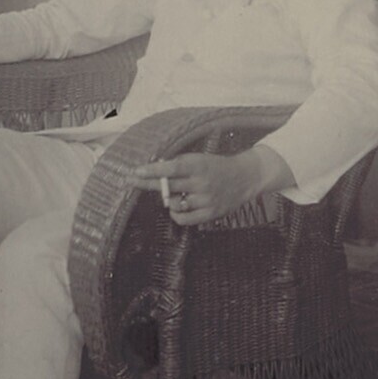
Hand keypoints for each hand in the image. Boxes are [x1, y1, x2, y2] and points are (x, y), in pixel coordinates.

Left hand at [133, 146, 294, 225]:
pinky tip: (175, 207)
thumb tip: (154, 169)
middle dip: (147, 184)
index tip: (136, 171)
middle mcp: (202, 182)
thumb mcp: (200, 159)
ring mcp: (206, 199)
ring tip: (171, 193)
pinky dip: (175, 214)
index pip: (171, 168)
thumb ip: (180, 164)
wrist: (245, 178)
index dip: (152, 170)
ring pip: (174, 203)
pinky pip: (184, 219)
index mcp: (199, 165)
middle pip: (168, 186)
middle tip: (132, 181)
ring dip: (166, 199)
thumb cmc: (216, 166)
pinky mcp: (210, 213)